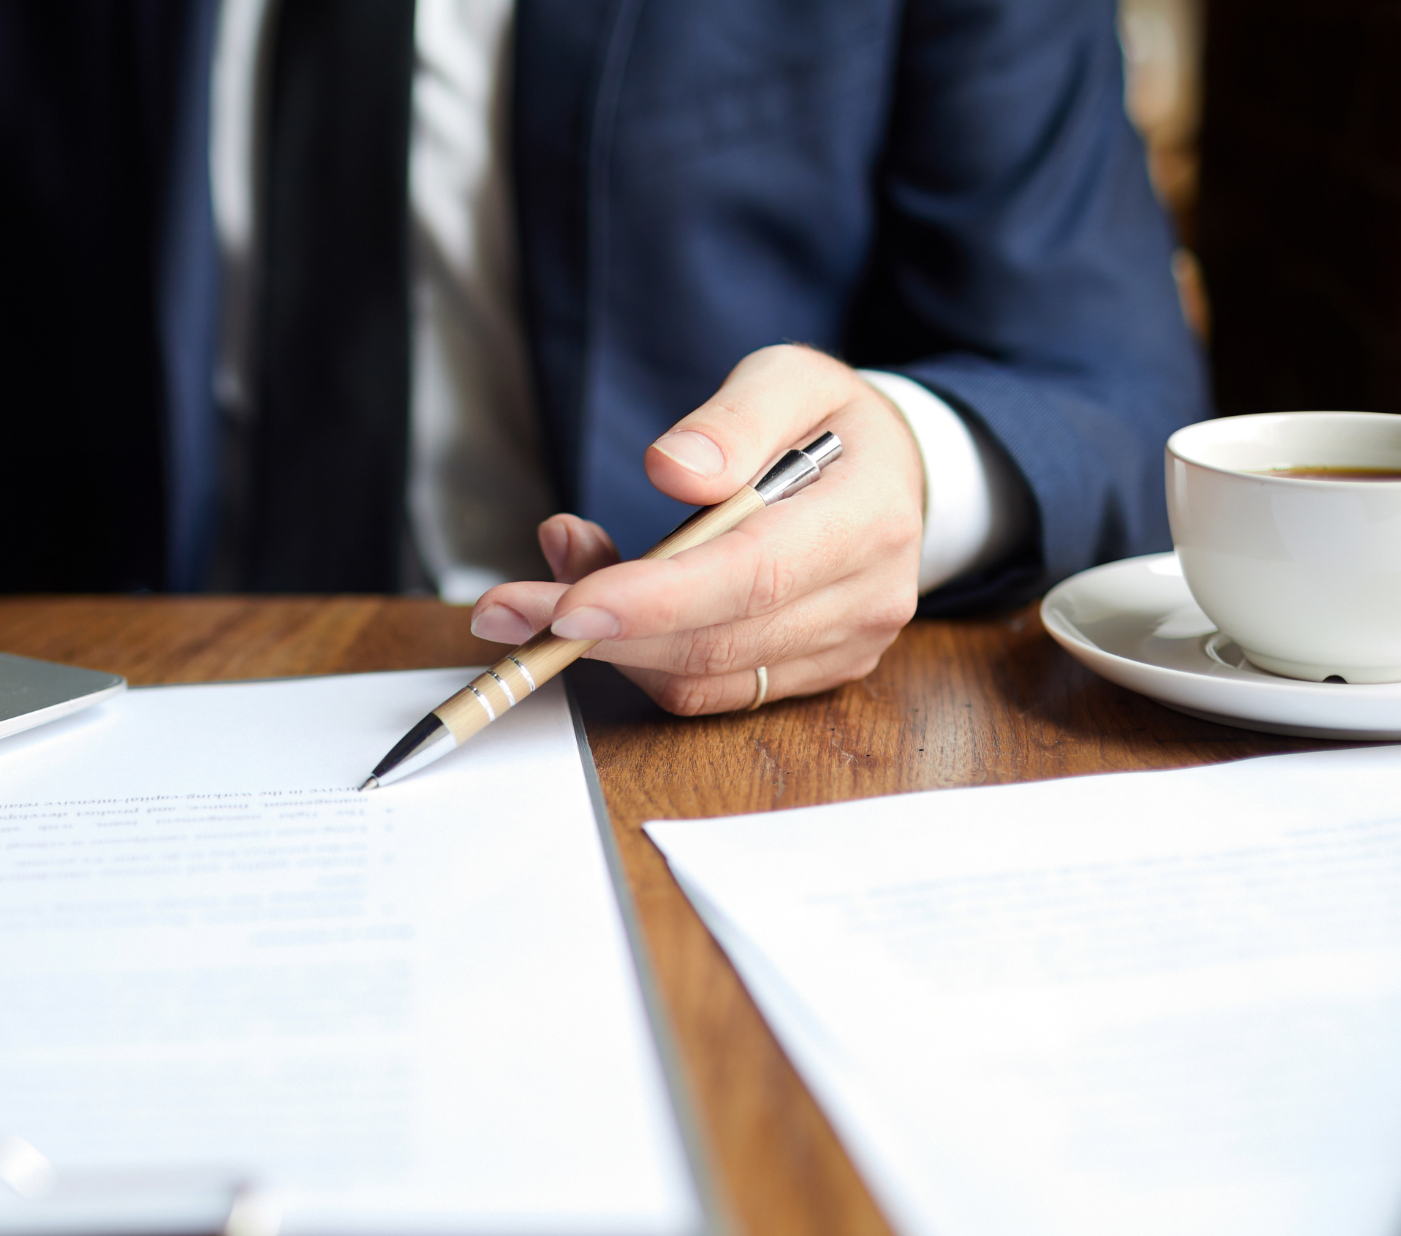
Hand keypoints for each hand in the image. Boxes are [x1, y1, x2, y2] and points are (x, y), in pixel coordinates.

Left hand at [468, 345, 924, 714]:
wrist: (896, 478)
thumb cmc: (833, 424)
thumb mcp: (793, 379)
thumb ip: (736, 418)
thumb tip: (671, 468)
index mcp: (868, 520)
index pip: (753, 576)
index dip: (655, 600)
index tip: (567, 607)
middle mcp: (864, 601)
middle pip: (715, 641)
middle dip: (598, 633)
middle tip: (503, 609)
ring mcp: (841, 650)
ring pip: (702, 678)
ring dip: (606, 647)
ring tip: (544, 590)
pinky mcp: (810, 676)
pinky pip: (707, 692)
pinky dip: (638, 660)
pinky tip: (598, 610)